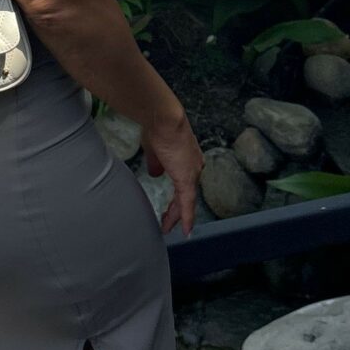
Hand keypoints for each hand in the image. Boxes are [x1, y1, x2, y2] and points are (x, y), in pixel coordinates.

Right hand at [140, 109, 203, 238]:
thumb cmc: (158, 127)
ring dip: (177, 216)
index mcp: (188, 159)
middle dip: (176, 211)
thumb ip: (157, 163)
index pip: (184, 184)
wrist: (164, 119)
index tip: (173, 208)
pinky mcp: (187, 178)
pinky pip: (187, 204)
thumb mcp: (155, 149)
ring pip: (186, 201)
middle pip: (186, 195)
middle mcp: (194, 167)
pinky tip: (185, 230)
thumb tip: (155, 173)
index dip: (178, 197)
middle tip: (167, 223)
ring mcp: (192, 173)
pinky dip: (186, 218)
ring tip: (168, 227)